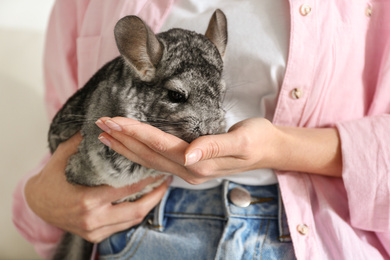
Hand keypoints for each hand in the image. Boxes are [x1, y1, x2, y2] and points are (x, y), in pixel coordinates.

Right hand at [25, 133, 170, 242]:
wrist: (36, 204)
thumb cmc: (51, 179)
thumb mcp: (63, 156)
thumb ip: (83, 140)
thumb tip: (102, 122)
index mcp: (87, 200)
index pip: (127, 188)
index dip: (147, 179)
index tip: (159, 168)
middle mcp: (93, 219)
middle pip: (136, 209)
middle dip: (155, 195)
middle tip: (167, 180)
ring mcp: (94, 230)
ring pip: (132, 220)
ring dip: (150, 205)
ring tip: (161, 190)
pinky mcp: (95, 236)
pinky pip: (123, 226)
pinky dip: (136, 214)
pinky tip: (145, 201)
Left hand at [96, 117, 341, 185]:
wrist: (271, 149)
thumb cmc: (258, 140)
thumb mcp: (242, 140)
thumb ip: (215, 147)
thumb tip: (190, 154)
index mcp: (200, 164)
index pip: (159, 145)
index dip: (135, 133)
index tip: (113, 121)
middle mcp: (190, 170)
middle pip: (149, 154)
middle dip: (122, 140)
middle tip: (99, 125)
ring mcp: (190, 171)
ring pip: (150, 160)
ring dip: (127, 148)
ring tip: (106, 137)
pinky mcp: (191, 166)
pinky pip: (159, 161)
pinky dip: (140, 153)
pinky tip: (130, 148)